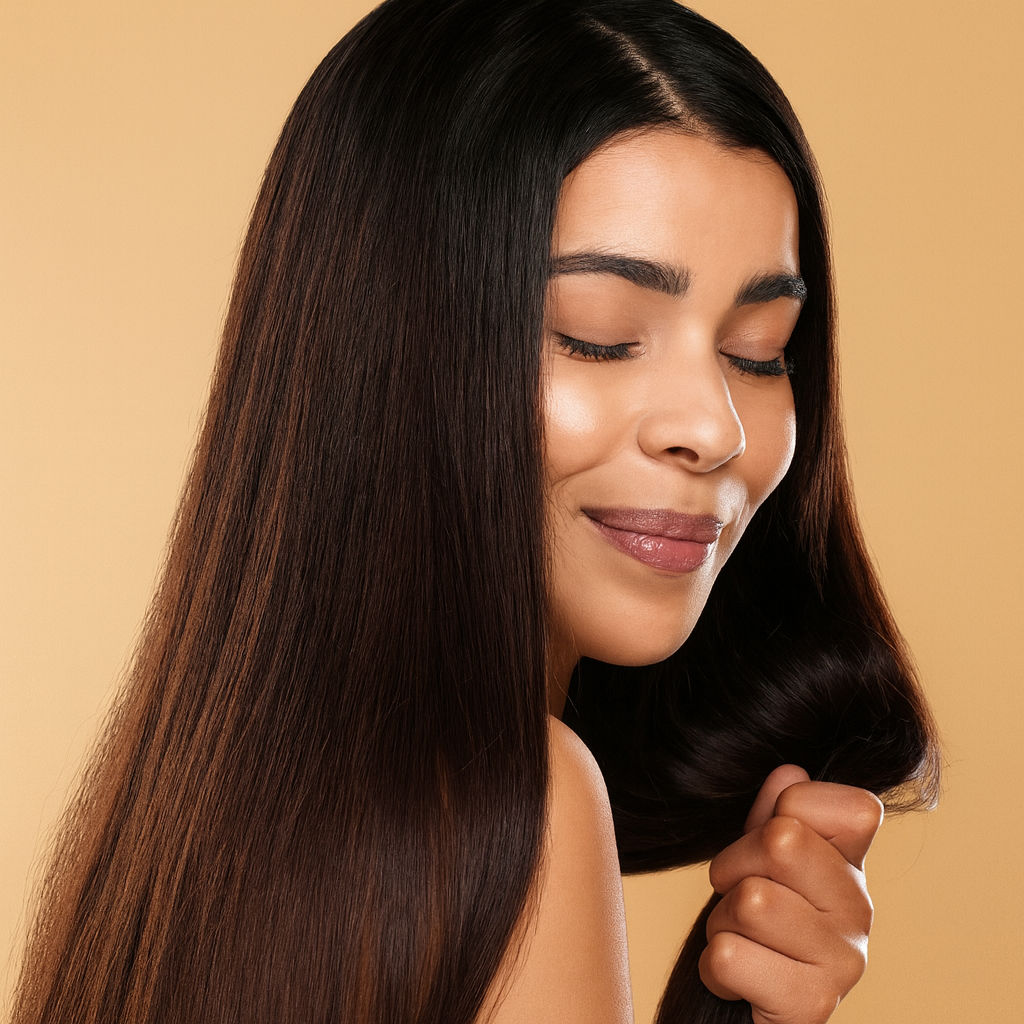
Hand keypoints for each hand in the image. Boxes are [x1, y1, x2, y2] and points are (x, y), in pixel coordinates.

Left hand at [699, 766, 883, 1023]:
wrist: (744, 1007)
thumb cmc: (752, 924)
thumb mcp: (755, 859)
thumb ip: (772, 814)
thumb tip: (789, 771)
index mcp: (851, 863)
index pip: (835, 802)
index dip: (781, 811)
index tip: (768, 847)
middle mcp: (861, 910)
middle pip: (782, 840)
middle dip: (735, 865)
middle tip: (741, 896)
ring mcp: (845, 961)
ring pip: (752, 900)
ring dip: (723, 920)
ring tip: (742, 939)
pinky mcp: (814, 1007)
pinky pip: (729, 957)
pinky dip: (715, 968)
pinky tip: (741, 980)